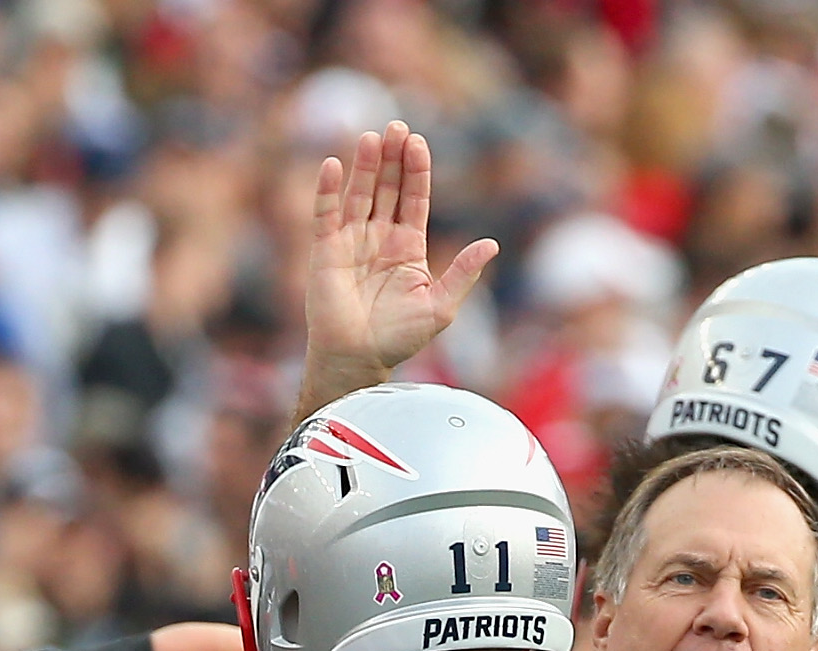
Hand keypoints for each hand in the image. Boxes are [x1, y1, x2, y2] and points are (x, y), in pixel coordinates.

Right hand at [294, 121, 498, 421]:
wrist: (359, 358)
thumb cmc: (400, 338)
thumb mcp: (441, 306)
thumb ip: (463, 273)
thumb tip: (492, 244)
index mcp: (407, 248)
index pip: (414, 199)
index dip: (417, 171)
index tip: (419, 142)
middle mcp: (379, 238)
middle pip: (388, 188)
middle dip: (393, 158)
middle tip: (397, 126)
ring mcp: (351, 241)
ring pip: (359, 193)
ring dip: (365, 166)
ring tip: (372, 136)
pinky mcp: (325, 250)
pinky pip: (325, 213)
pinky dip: (327, 189)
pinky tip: (332, 164)